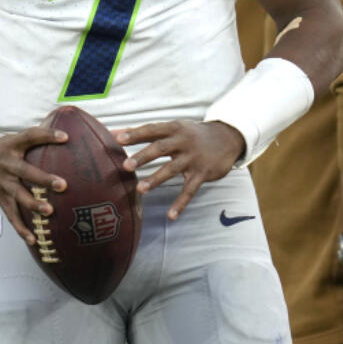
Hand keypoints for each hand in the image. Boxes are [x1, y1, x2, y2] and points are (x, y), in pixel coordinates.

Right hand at [0, 126, 67, 245]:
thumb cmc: (2, 150)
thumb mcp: (14, 140)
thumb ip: (36, 139)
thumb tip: (68, 135)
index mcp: (12, 145)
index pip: (30, 136)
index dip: (47, 135)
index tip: (66, 137)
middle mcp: (6, 164)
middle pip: (25, 171)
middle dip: (43, 179)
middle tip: (62, 185)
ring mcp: (1, 182)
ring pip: (18, 195)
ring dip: (33, 204)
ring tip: (48, 212)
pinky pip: (11, 216)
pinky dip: (21, 229)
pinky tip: (34, 240)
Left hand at [115, 120, 243, 219]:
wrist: (227, 138)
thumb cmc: (191, 134)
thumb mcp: (173, 128)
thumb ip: (146, 132)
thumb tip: (115, 132)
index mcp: (174, 128)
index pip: (152, 129)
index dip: (135, 134)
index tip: (117, 138)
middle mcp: (183, 142)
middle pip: (160, 148)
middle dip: (143, 157)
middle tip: (126, 166)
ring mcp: (193, 158)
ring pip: (172, 169)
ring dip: (156, 179)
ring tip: (140, 189)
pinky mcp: (202, 173)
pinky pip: (190, 190)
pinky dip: (180, 203)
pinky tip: (171, 215)